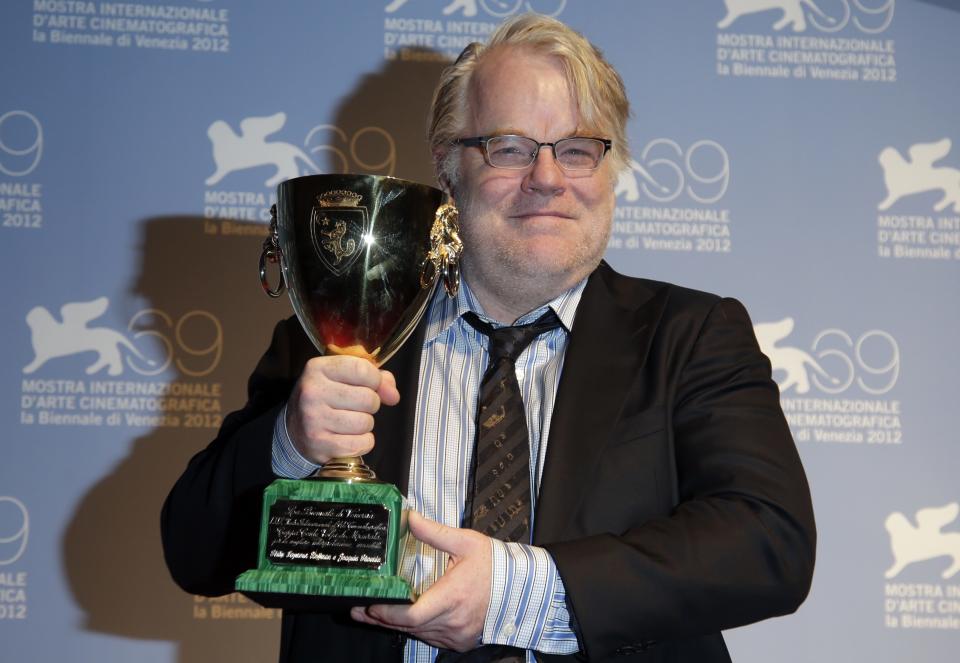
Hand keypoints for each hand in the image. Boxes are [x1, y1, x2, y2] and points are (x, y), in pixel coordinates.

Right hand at [285, 355, 399, 463]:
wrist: (294, 430)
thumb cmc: (325, 399)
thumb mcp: (343, 378)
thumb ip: (374, 378)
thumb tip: (393, 395)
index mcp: (318, 368)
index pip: (362, 370)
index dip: (376, 380)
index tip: (372, 386)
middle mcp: (313, 392)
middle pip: (368, 398)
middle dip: (371, 405)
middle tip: (357, 407)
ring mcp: (314, 419)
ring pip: (366, 423)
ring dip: (365, 425)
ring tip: (351, 422)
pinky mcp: (320, 444)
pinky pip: (361, 444)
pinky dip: (363, 443)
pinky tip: (350, 438)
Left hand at [350, 511, 491, 651]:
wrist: (523, 589)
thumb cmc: (495, 565)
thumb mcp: (465, 542)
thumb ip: (433, 532)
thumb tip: (409, 517)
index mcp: (451, 597)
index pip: (411, 615)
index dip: (386, 613)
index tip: (368, 604)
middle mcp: (452, 621)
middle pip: (408, 627)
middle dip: (381, 619)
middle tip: (358, 609)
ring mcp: (457, 635)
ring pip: (418, 635)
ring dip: (397, 626)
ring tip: (374, 615)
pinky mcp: (461, 642)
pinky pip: (431, 639)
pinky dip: (417, 630)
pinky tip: (404, 621)